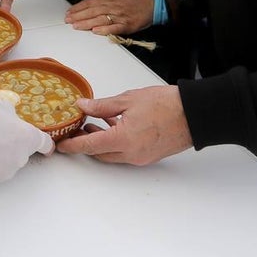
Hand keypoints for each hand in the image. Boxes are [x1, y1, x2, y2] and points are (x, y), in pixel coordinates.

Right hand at [0, 97, 53, 182]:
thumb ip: (10, 114)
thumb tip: (10, 119)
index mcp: (27, 137)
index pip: (45, 144)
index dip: (45, 144)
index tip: (44, 146)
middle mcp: (21, 157)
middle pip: (23, 151)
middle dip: (14, 144)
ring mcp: (7, 170)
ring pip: (9, 161)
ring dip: (1, 154)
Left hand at [56, 86, 191, 164]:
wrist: (195, 114)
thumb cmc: (167, 104)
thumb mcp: (129, 99)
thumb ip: (102, 106)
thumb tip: (83, 107)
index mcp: (123, 139)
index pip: (90, 146)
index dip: (72, 145)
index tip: (61, 144)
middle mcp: (131, 154)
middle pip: (99, 153)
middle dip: (85, 143)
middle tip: (76, 129)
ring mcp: (141, 157)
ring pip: (112, 154)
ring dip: (100, 142)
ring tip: (92, 125)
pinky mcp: (149, 156)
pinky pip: (125, 153)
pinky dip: (115, 142)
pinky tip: (113, 126)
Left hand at [67, 0, 152, 35]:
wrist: (154, 1)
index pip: (90, 3)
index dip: (78, 7)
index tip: (69, 11)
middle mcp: (113, 7)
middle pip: (92, 11)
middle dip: (78, 16)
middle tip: (67, 20)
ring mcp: (120, 17)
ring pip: (100, 20)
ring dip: (86, 23)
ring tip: (76, 26)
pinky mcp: (127, 26)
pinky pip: (114, 28)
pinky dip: (104, 30)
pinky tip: (95, 31)